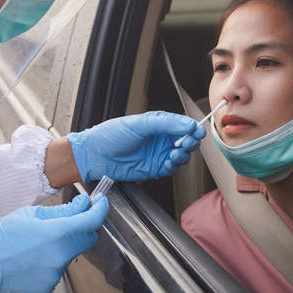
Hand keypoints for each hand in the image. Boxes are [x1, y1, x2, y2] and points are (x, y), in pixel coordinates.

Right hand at [0, 194, 108, 292]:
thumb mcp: (29, 215)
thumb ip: (61, 212)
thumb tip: (82, 205)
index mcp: (55, 234)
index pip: (92, 221)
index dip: (100, 210)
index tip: (100, 203)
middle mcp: (59, 257)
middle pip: (87, 240)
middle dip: (82, 229)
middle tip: (66, 221)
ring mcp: (54, 275)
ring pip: (70, 256)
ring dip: (62, 247)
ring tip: (36, 245)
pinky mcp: (47, 288)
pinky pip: (57, 271)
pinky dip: (50, 264)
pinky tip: (31, 260)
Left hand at [67, 111, 205, 182]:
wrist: (95, 155)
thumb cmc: (111, 135)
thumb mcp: (139, 124)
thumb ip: (166, 124)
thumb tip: (188, 124)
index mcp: (158, 124)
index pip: (182, 125)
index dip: (192, 128)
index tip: (197, 132)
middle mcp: (160, 139)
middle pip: (186, 141)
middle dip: (190, 143)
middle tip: (186, 143)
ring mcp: (158, 154)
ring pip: (182, 156)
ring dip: (182, 156)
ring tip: (173, 154)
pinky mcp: (154, 169)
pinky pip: (172, 169)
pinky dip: (173, 167)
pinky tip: (167, 164)